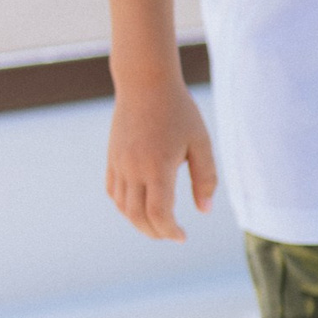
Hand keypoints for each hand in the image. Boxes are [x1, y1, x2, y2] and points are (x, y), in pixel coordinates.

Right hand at [105, 79, 217, 241]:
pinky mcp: (112, 156)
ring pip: (122, 206)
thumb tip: (203, 210)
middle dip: (155, 232)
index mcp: (157, 167)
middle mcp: (133, 168)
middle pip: (137, 215)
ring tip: (157, 225)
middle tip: (172, 235)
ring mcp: (119, 162)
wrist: (145, 82)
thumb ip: (205, 178)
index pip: (158, 214)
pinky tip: (139, 206)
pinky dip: (124, 206)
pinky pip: (113, 190)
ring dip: (138, 221)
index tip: (183, 236)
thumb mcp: (200, 142)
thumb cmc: (179, 110)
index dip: (170, 231)